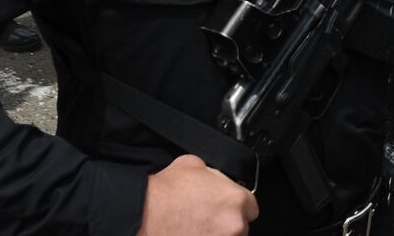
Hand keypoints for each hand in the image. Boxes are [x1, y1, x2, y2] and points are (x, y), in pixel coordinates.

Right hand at [137, 155, 257, 235]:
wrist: (141, 216)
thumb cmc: (163, 194)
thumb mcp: (193, 164)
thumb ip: (214, 174)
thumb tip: (216, 178)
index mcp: (235, 199)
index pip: (251, 206)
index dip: (237, 205)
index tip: (225, 207)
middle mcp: (234, 225)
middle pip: (241, 226)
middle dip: (226, 222)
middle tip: (206, 218)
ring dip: (218, 234)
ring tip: (197, 228)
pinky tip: (192, 233)